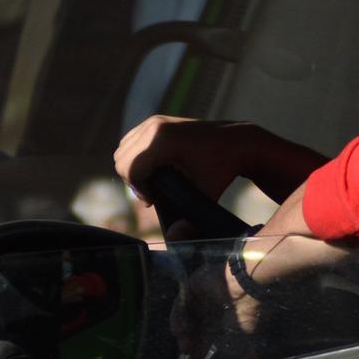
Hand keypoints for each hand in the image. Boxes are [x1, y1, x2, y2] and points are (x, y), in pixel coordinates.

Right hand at [115, 117, 327, 208]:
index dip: (138, 190)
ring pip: (122, 150)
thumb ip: (191, 220)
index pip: (130, 169)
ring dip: (132, 170)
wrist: (236, 141)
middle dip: (133, 181)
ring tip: (153, 183)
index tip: (154, 201)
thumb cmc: (222, 169)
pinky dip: (136, 158)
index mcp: (163, 142)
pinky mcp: (155, 120)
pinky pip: (130, 141)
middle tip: (153, 194)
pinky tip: (154, 169)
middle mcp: (154, 127)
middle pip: (121, 160)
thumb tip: (174, 238)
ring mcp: (153, 121)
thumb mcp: (206, 194)